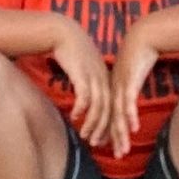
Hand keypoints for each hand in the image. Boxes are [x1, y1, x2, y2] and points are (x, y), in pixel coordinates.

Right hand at [50, 16, 110, 147]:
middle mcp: (104, 79)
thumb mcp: (86, 67)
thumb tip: (88, 97)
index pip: (114, 107)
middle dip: (109, 132)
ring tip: (87, 137)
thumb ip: (89, 81)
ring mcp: (94, 77)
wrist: (63, 31)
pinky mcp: (82, 74)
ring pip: (99, 107)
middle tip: (104, 147)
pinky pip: (85, 97)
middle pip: (111, 110)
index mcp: (107, 79)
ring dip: (94, 125)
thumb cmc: (72, 50)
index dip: (112, 126)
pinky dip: (82, 109)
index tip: (107, 141)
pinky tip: (75, 117)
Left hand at [109, 28, 158, 158]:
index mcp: (111, 89)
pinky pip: (128, 101)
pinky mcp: (129, 81)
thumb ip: (128, 89)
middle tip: (116, 156)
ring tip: (122, 150)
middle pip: (112, 119)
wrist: (141, 37)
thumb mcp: (129, 76)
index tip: (110, 147)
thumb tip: (129, 100)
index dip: (109, 132)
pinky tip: (132, 128)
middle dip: (114, 139)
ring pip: (118, 114)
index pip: (109, 115)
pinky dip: (129, 115)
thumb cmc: (138, 56)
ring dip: (120, 133)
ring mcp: (120, 86)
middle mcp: (114, 90)